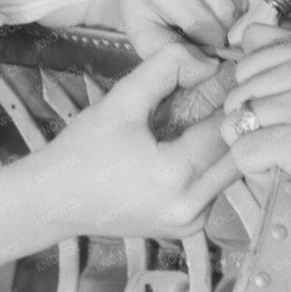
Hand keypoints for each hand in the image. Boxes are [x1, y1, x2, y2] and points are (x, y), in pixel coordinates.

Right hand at [32, 46, 242, 238]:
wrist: (53, 201)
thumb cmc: (83, 150)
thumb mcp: (120, 100)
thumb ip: (165, 69)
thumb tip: (208, 62)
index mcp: (174, 174)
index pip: (226, 128)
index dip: (229, 99)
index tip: (226, 78)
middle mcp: (191, 207)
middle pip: (237, 154)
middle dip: (231, 123)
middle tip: (218, 98)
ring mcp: (191, 223)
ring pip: (230, 173)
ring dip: (223, 145)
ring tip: (200, 122)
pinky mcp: (187, 229)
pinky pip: (215, 189)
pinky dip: (209, 166)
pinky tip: (186, 149)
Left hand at [117, 0, 261, 54]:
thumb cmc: (149, 7)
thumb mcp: (148, 37)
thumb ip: (172, 58)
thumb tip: (207, 67)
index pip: (196, 16)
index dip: (210, 41)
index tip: (210, 48)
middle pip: (221, 3)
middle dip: (226, 29)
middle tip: (220, 37)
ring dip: (239, 14)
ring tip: (224, 22)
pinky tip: (236, 6)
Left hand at [219, 30, 290, 254]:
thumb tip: (249, 35)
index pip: (252, 52)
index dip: (258, 91)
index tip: (281, 117)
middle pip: (240, 87)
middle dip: (251, 121)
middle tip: (288, 149)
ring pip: (239, 120)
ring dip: (256, 149)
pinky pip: (245, 153)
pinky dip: (258, 172)